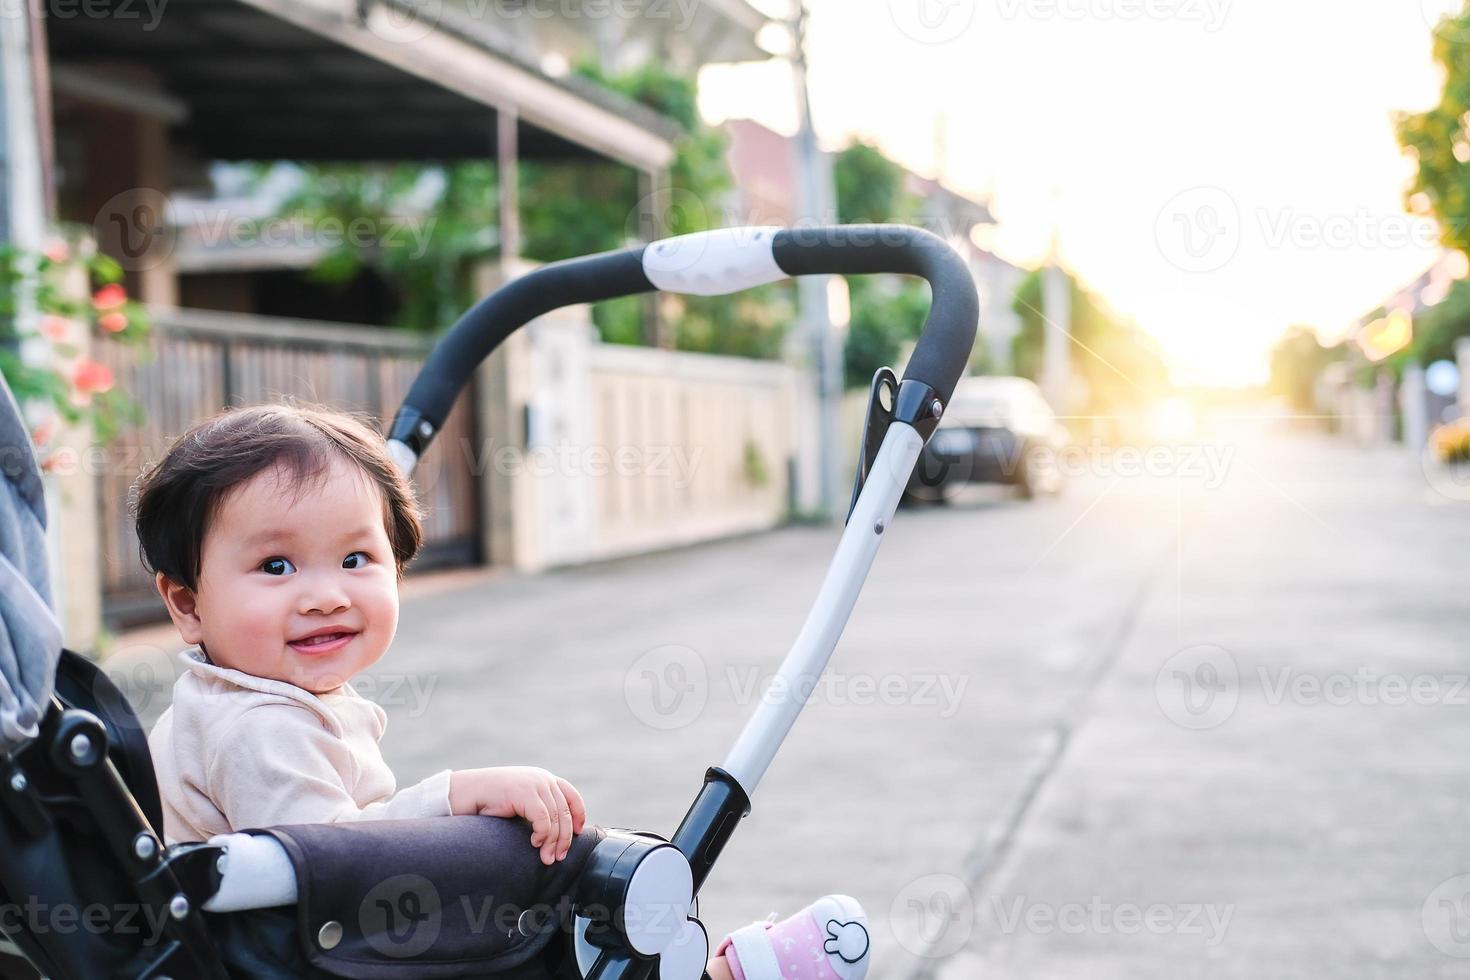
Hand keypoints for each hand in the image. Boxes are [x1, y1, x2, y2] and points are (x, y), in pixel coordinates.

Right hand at [449, 766, 586, 864]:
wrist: (465, 793)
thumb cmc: (490, 802)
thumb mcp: (520, 802)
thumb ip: (538, 808)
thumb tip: (557, 833)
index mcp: (543, 778)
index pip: (571, 796)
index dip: (579, 815)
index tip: (579, 833)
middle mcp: (542, 778)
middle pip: (565, 812)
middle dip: (564, 838)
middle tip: (558, 858)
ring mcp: (535, 783)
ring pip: (556, 818)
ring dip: (553, 842)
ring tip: (547, 859)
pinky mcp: (525, 792)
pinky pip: (543, 820)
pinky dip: (542, 835)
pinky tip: (534, 844)